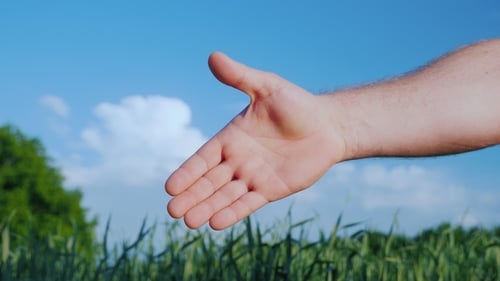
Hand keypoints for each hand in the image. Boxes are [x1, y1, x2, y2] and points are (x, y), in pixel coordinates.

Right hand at [165, 52, 345, 229]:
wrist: (328, 125)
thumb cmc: (296, 104)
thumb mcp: (266, 87)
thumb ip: (239, 77)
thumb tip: (213, 56)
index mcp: (231, 138)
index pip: (202, 158)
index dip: (187, 172)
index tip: (170, 187)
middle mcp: (238, 160)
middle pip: (209, 182)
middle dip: (191, 196)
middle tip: (173, 212)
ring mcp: (253, 176)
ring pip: (225, 195)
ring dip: (207, 208)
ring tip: (189, 222)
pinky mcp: (271, 189)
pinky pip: (248, 203)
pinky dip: (233, 212)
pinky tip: (216, 223)